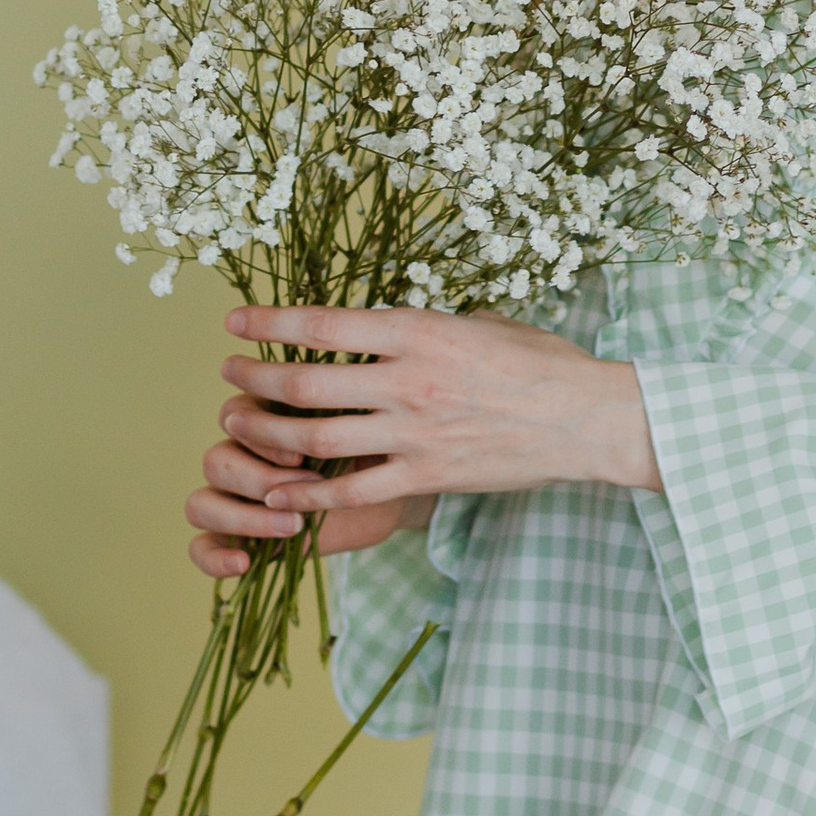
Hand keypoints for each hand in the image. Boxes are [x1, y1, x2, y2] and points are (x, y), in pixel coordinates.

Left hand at [184, 305, 658, 579]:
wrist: (587, 419)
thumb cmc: (541, 364)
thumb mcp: (482, 322)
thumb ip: (428, 326)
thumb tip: (390, 326)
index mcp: (420, 332)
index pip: (325, 324)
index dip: (271, 322)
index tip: (236, 321)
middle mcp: (408, 381)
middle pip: (305, 382)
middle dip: (254, 378)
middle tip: (228, 373)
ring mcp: (414, 433)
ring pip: (316, 437)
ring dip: (268, 431)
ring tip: (239, 424)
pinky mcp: (426, 476)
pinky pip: (351, 489)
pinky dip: (307, 494)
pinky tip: (277, 494)